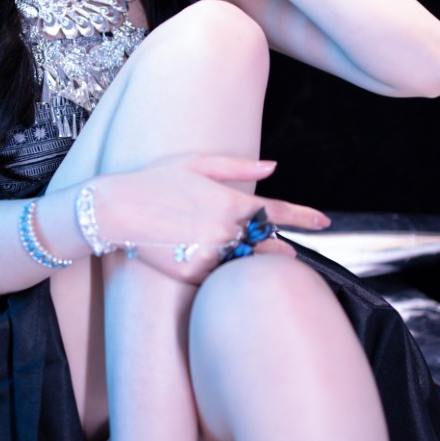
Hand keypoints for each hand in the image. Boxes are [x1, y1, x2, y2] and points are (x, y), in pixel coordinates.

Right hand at [96, 155, 329, 284]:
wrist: (115, 210)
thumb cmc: (154, 181)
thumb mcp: (196, 163)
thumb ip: (238, 166)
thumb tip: (273, 167)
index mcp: (231, 201)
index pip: (279, 212)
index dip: (305, 217)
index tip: (324, 222)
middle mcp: (227, 230)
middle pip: (270, 246)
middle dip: (278, 249)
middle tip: (278, 250)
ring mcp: (212, 254)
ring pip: (247, 265)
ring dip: (253, 263)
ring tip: (239, 257)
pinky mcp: (195, 274)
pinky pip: (219, 277)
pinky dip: (222, 273)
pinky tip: (209, 263)